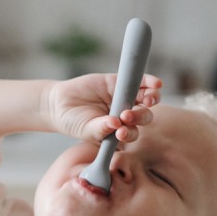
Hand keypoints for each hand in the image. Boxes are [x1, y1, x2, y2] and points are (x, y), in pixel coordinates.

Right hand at [44, 73, 161, 144]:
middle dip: (138, 117)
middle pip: (143, 117)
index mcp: (120, 131)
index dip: (130, 133)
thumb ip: (101, 129)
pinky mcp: (121, 82)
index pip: (132, 133)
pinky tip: (156, 83)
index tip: (120, 133)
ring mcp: (125, 98)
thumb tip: (115, 124)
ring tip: (148, 100)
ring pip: (146, 99)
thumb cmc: (74, 122)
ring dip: (151, 99)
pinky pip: (140, 82)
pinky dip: (149, 82)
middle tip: (126, 115)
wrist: (60, 104)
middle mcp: (125, 116)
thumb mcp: (86, 129)